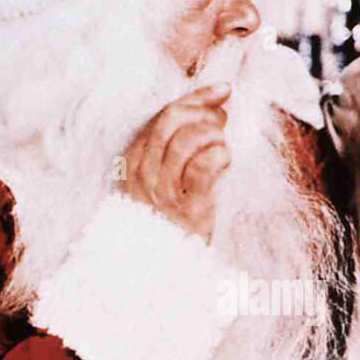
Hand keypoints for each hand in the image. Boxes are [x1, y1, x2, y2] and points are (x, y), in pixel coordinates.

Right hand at [123, 83, 231, 240]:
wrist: (162, 268)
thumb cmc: (167, 219)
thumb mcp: (161, 180)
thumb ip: (176, 145)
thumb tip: (211, 108)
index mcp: (134, 160)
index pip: (163, 114)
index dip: (197, 97)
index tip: (222, 91)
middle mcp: (144, 172)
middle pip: (173, 120)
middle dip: (205, 111)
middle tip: (223, 119)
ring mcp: (164, 190)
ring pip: (190, 139)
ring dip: (214, 136)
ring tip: (222, 149)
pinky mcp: (187, 206)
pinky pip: (205, 165)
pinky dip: (221, 156)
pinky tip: (225, 164)